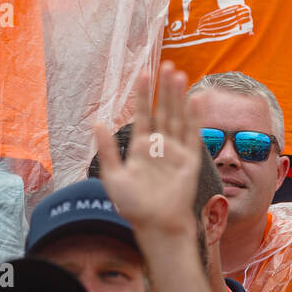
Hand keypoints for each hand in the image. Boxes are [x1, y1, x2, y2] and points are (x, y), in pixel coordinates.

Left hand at [93, 61, 201, 235]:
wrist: (155, 225)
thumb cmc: (133, 206)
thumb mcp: (113, 176)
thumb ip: (107, 150)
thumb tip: (97, 123)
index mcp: (140, 147)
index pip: (143, 114)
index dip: (144, 95)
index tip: (145, 74)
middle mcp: (159, 146)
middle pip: (163, 110)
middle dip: (165, 89)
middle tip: (168, 66)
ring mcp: (176, 151)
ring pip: (178, 117)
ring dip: (179, 97)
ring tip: (179, 75)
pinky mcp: (190, 160)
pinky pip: (193, 134)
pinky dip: (194, 117)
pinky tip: (195, 100)